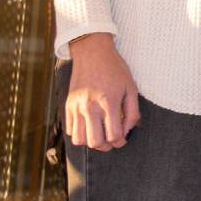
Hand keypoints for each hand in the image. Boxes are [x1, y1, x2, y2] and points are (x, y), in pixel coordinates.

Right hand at [65, 33, 139, 151]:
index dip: (120, 142)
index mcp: (108, 103)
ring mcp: (76, 107)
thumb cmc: (115, 70)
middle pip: (95, 142)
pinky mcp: (67, 106)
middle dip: (106, 146)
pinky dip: (80, 134)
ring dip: (91, 142)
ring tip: (100, 135)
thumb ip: (132, 112)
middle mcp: (90, 107)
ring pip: (79, 140)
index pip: (113, 135)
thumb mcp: (131, 88)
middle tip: (111, 140)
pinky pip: (70, 130)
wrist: (92, 54)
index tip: (122, 139)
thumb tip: (127, 131)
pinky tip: (89, 126)